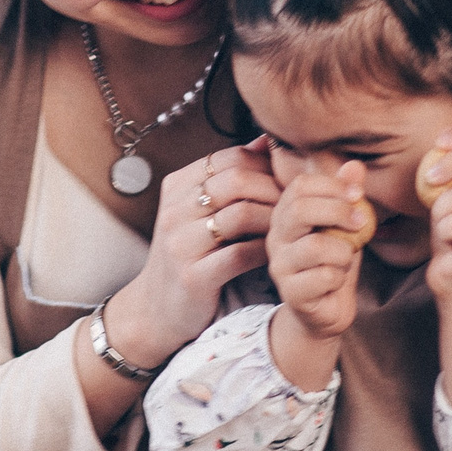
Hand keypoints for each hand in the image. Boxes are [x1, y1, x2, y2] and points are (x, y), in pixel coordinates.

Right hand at [122, 141, 278, 358]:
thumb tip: (266, 141)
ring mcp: (181, 243)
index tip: (286, 182)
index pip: (230, 157)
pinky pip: (241, 254)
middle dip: (274, 190)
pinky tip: (276, 254)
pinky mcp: (193, 276)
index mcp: (177, 186)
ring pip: (241, 214)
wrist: (153, 309)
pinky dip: (265, 251)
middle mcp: (175, 210)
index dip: (265, 166)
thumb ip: (229, 177)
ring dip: (275, 220)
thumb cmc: (187, 254)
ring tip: (291, 229)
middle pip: (237, 180)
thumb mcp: (198, 211)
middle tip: (297, 205)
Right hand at [268, 160, 371, 343]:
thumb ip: (347, 196)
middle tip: (361, 222)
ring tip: (345, 259)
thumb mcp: (345, 225)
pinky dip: (340, 277)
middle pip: (300, 209)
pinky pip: (324, 276)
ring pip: (316, 246)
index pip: (300, 185)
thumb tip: (355, 165)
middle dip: (338, 212)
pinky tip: (336, 281)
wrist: (327, 310)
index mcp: (286, 214)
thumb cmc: (334, 262)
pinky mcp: (291, 293)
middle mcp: (276, 237)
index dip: (332, 185)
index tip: (357, 195)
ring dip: (343, 251)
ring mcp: (280, 266)